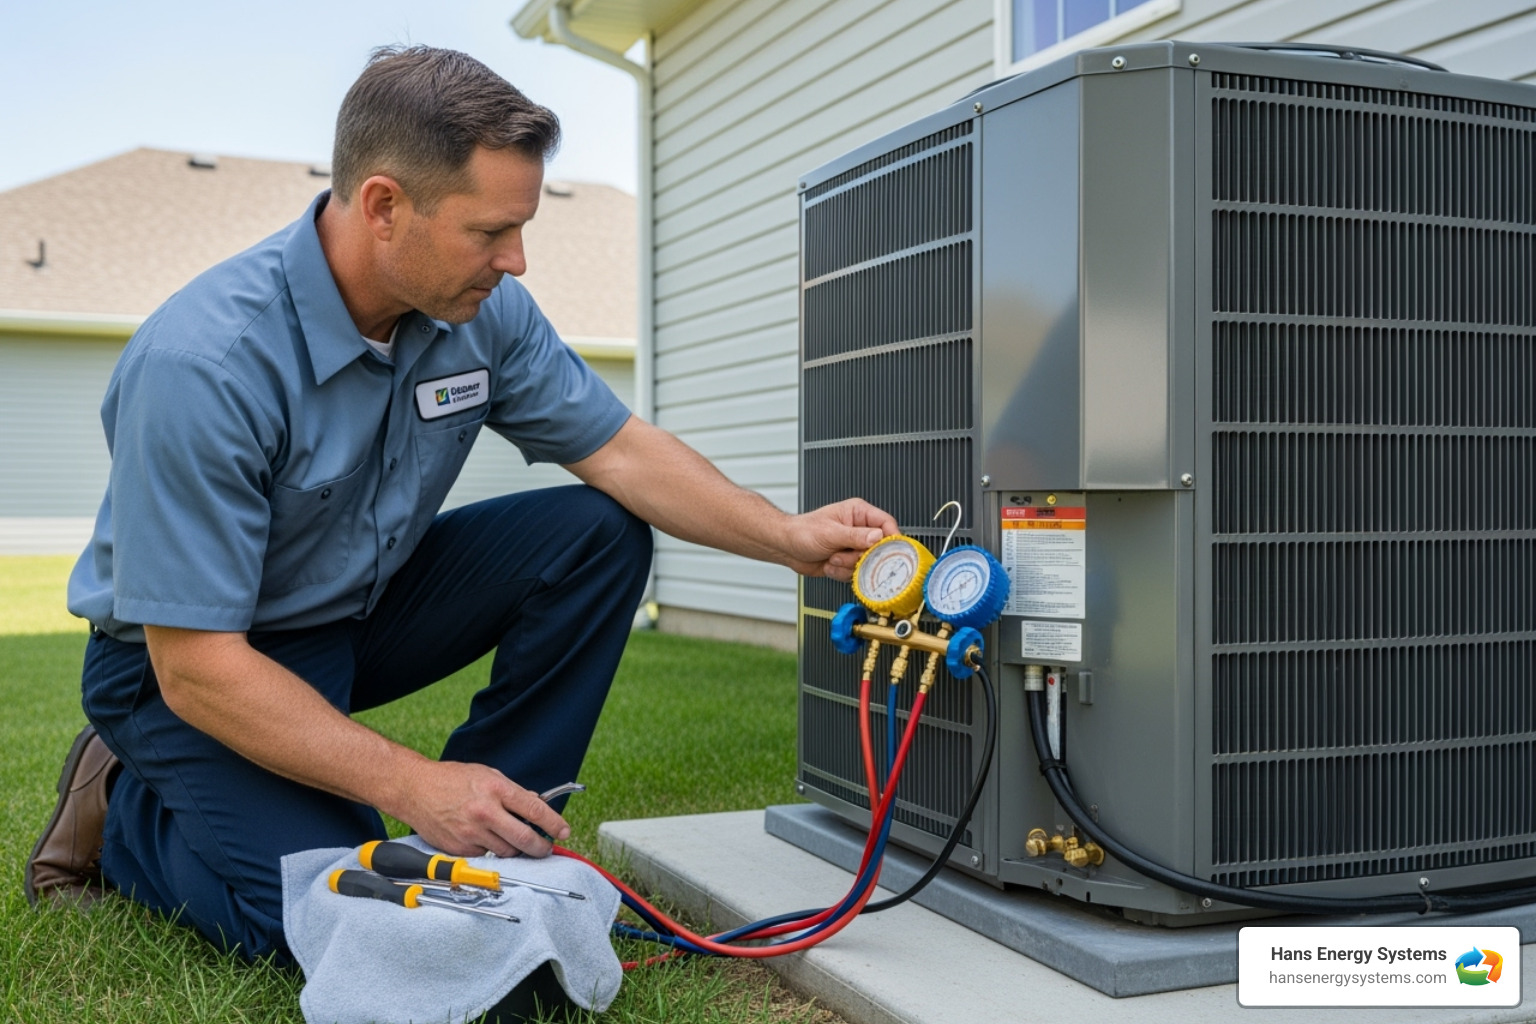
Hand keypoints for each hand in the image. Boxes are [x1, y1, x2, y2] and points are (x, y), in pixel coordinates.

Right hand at [396, 760, 570, 857]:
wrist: (415, 789)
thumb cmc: (451, 779)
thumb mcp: (487, 775)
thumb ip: (513, 792)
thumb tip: (535, 805)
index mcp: (496, 789)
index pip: (535, 809)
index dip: (554, 823)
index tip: (563, 831)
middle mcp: (485, 812)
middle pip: (524, 839)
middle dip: (541, 847)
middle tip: (546, 848)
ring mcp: (472, 832)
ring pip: (506, 851)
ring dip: (515, 850)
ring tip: (513, 840)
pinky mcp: (459, 848)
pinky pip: (485, 856)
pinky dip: (490, 851)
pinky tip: (485, 838)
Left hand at [780, 498, 898, 580]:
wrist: (787, 547)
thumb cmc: (803, 532)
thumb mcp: (830, 533)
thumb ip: (855, 536)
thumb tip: (878, 536)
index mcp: (858, 513)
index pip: (886, 523)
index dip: (890, 538)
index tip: (887, 551)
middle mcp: (859, 529)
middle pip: (878, 548)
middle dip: (859, 556)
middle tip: (842, 554)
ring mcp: (854, 546)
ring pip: (867, 563)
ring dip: (847, 565)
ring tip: (831, 557)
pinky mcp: (848, 561)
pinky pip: (855, 573)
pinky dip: (841, 572)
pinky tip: (829, 564)